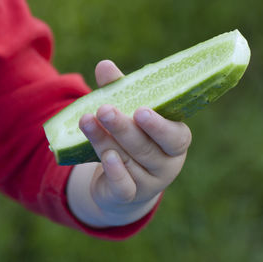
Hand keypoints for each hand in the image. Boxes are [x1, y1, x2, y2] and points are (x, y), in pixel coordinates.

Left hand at [67, 60, 191, 226]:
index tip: (140, 111)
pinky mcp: (130, 196)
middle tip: (104, 109)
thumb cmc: (134, 140)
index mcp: (175, 141)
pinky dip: (115, 172)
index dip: (158, 126)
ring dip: (105, 141)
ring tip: (86, 121)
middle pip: (146, 147)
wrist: (124, 182)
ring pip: (129, 161)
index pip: (175, 136)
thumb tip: (104, 65)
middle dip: (123, 128)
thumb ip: (120, 91)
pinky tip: (106, 157)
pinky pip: (124, 187)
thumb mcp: (129, 115)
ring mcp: (150, 183)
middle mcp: (167, 164)